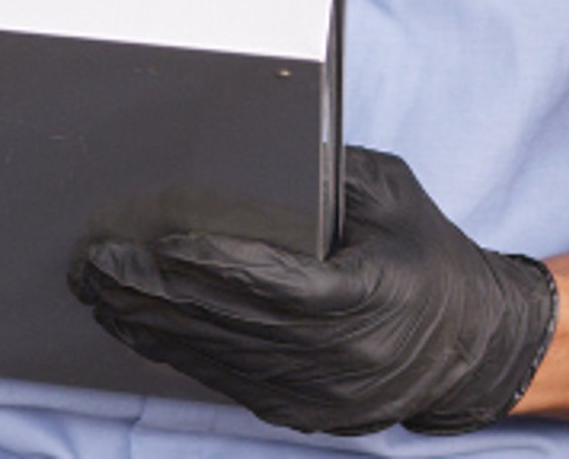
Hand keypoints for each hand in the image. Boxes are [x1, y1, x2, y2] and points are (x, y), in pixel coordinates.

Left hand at [70, 147, 558, 436]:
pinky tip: (136, 325)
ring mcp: (318, 392)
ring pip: (216, 356)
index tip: (162, 244)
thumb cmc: (430, 258)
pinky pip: (223, 377)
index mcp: (374, 296)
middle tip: (96, 263)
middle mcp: (343, 356)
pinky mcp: (297, 410)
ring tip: (97, 290)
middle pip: (231, 324)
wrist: (472, 346)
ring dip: (148, 324)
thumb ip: (325, 176)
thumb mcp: (391, 196)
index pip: (283, 285)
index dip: (218, 266)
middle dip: (152, 293)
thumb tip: (251, 159)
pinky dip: (175, 349)